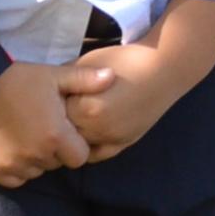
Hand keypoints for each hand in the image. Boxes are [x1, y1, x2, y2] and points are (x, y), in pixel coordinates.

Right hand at [0, 60, 90, 189]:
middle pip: (57, 164)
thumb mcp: (55, 76)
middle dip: (54, 150)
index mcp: (55, 135)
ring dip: (36, 159)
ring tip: (26, 134)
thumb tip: (112, 76)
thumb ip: (85, 80)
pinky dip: (17, 168)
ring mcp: (14, 164)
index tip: (64, 129)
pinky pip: (15, 179)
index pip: (79, 157)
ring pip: (37, 171)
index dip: (75, 144)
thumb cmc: (21, 78)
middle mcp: (36, 155)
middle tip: (43, 128)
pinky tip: (13, 147)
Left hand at [59, 35, 186, 159]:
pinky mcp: (124, 144)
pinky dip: (88, 147)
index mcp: (87, 109)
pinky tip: (87, 132)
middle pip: (65, 132)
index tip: (55, 94)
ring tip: (76, 117)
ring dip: (74, 134)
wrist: (164, 69)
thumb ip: (68, 78)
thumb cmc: (126, 60)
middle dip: (62, 120)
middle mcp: (98, 130)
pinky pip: (97, 154)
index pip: (55, 114)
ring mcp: (112, 140)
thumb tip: (50, 87)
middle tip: (64, 105)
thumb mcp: (90, 63)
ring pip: (79, 146)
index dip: (53, 103)